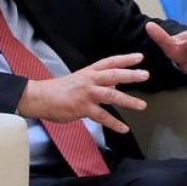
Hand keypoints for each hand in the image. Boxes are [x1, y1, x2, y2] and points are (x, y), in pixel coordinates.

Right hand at [17, 53, 150, 133]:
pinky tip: (124, 129)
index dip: (125, 59)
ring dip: (128, 101)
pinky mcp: (82, 109)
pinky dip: (114, 123)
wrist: (40, 97)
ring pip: (111, 96)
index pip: (110, 62)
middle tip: (146, 75)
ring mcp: (86, 94)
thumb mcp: (81, 80)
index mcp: (90, 71)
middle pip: (113, 75)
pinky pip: (102, 117)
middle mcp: (90, 80)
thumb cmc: (61, 89)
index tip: (140, 57)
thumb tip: (115, 86)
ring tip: (142, 105)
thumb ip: (99, 82)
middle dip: (130, 75)